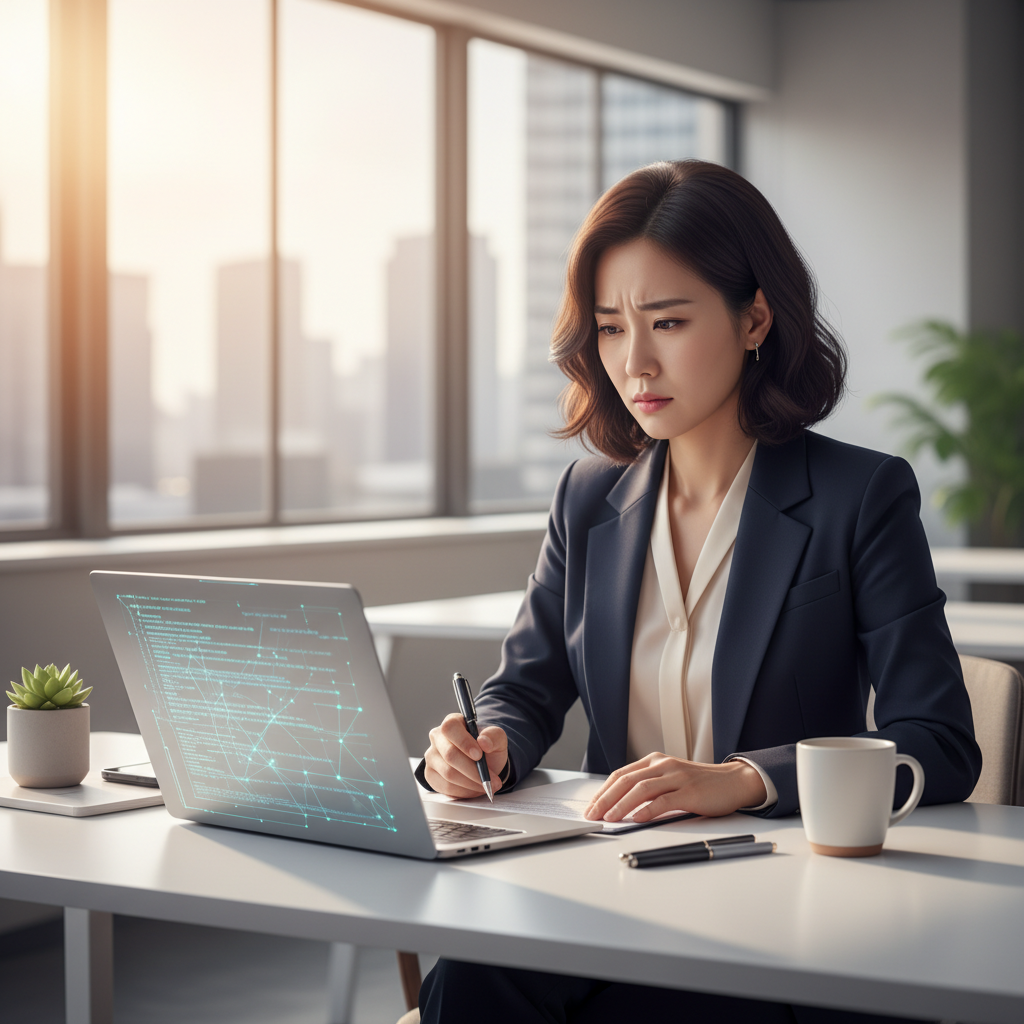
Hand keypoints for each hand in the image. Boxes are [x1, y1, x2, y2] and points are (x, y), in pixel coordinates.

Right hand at [423, 714, 508, 798]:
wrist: (483, 764)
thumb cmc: (487, 748)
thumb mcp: (497, 739)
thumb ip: (494, 736)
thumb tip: (483, 741)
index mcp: (452, 722)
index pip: (450, 728)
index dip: (463, 742)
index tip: (479, 756)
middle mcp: (437, 737)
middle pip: (450, 754)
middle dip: (472, 770)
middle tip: (490, 779)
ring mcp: (432, 757)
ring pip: (448, 774)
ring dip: (471, 783)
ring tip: (486, 785)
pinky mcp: (431, 775)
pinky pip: (446, 787)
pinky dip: (464, 791)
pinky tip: (474, 788)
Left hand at [583, 753, 766, 821]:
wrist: (733, 781)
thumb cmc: (700, 784)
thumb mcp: (670, 779)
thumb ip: (648, 788)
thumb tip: (620, 805)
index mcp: (655, 761)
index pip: (621, 774)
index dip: (603, 791)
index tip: (591, 806)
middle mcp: (663, 765)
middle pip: (626, 780)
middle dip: (606, 798)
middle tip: (593, 814)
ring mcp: (677, 777)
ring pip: (641, 788)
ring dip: (621, 805)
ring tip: (609, 818)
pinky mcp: (690, 791)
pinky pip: (664, 800)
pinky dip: (648, 810)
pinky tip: (637, 818)